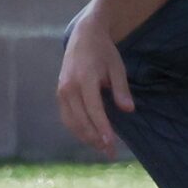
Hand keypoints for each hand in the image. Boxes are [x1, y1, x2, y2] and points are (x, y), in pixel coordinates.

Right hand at [56, 16, 135, 157]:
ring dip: (85, 136)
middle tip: (109, 152)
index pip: (93, 109)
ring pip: (71, 121)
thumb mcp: (117, 67)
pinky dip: (77, 129)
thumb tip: (128, 110)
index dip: (102, 127)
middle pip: (80, 119)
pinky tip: (90, 135)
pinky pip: (66, 117)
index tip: (111, 143)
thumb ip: (121, 89)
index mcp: (84, 78)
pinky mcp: (59, 93)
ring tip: (101, 147)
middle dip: (95, 138)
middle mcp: (69, 86)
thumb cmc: (103, 52)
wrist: (83, 36)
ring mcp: (61, 90)